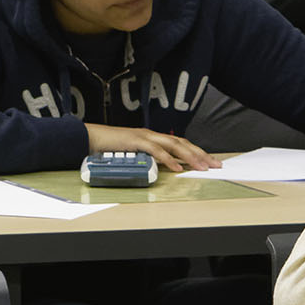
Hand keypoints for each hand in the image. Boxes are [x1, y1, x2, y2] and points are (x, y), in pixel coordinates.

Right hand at [84, 124, 218, 172]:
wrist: (89, 138)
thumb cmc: (110, 148)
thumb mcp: (133, 154)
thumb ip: (147, 159)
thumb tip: (162, 170)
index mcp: (153, 137)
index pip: (181, 143)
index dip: (197, 151)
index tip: (211, 161)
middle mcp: (152, 135)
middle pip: (182, 142)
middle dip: (200, 153)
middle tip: (215, 165)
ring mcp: (144, 137)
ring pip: (173, 145)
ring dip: (189, 156)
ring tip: (202, 166)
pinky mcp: (135, 142)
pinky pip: (156, 151)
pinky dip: (168, 160)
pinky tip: (178, 168)